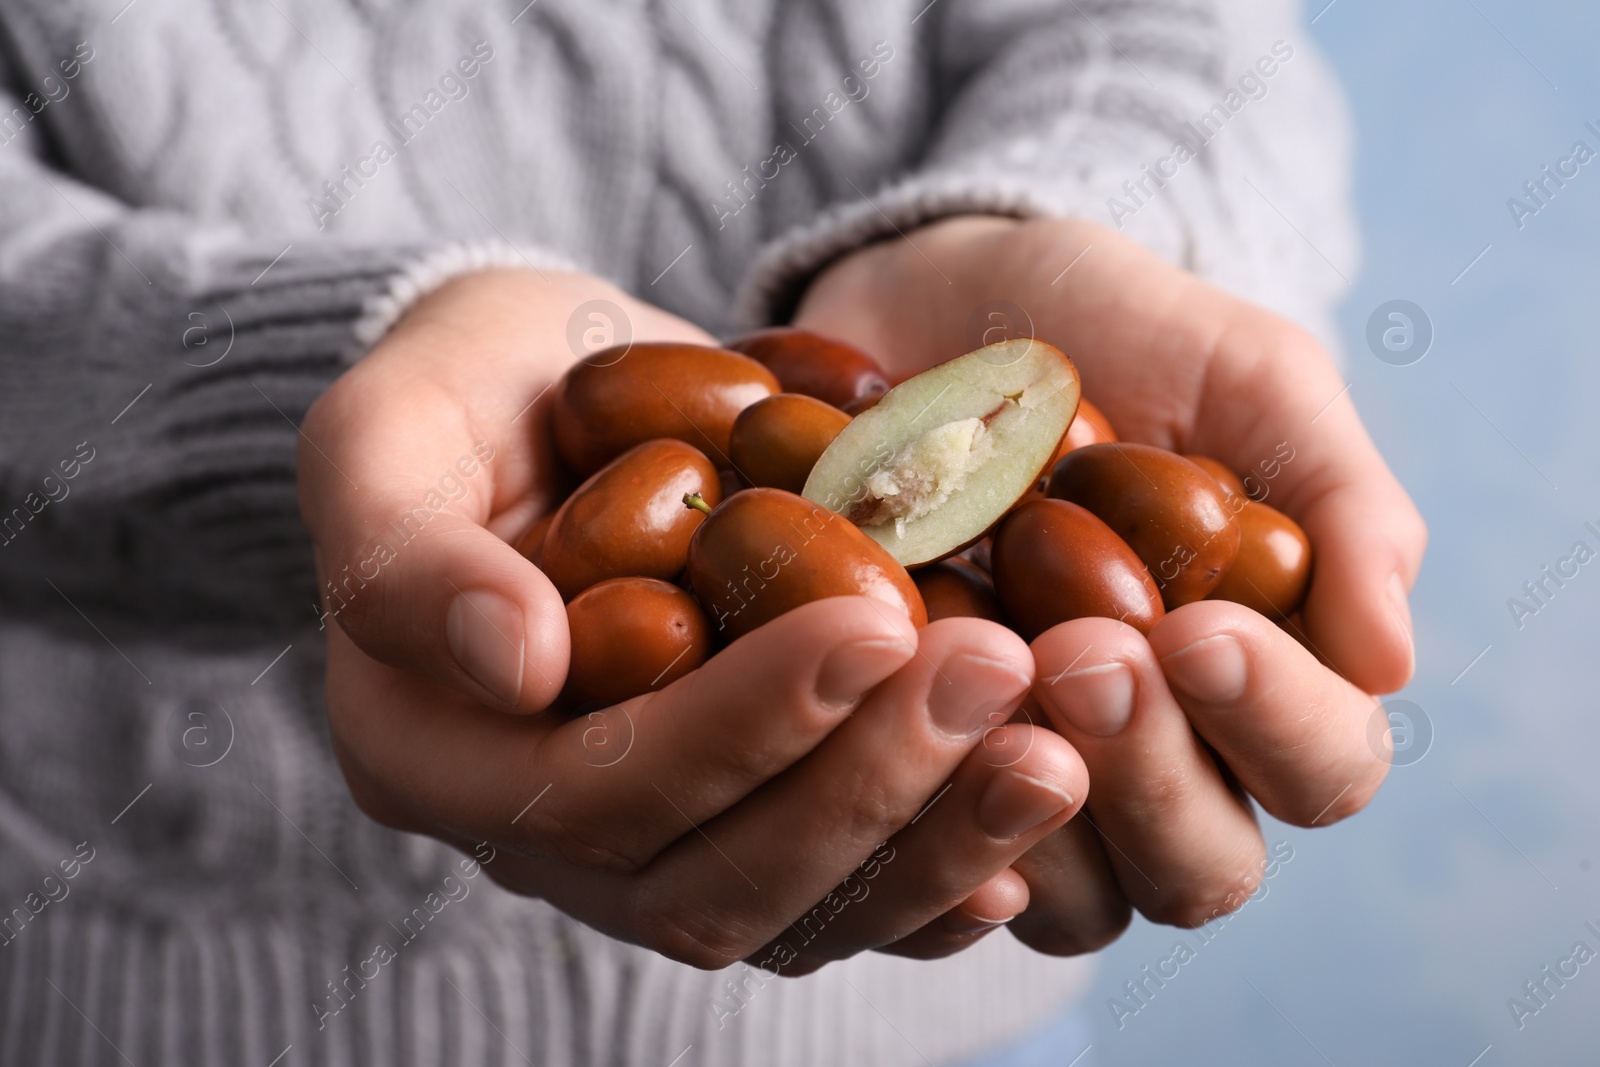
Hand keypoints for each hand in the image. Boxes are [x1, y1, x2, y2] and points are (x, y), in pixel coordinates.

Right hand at [297, 269, 1089, 971]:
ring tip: (1052, 751)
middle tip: (997, 670)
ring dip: (929, 843)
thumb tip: (515, 663)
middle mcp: (536, 832)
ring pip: (789, 911)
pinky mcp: (734, 819)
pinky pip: (839, 895)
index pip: (593, 790)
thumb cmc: (460, 390)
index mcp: (431, 754)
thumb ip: (403, 548)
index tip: (870, 621)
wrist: (537, 397)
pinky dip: (939, 870)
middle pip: (707, 880)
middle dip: (862, 788)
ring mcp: (643, 843)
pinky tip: (1034, 814)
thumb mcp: (386, 426)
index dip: (736, 729)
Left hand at [794, 215, 1426, 945]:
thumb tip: (1389, 664)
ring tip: (977, 679)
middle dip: (1152, 774)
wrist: (931, 307)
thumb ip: (1340, 504)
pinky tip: (880, 755)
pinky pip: (921, 873)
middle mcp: (1157, 757)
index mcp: (1265, 677)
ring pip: (1074, 900)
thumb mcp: (1246, 378)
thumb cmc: (1113, 339)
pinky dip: (911, 831)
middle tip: (1080, 654)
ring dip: (1030, 810)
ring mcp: (1030, 780)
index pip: (1324, 765)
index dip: (1276, 722)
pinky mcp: (913, 776)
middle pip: (1200, 868)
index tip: (1199, 630)